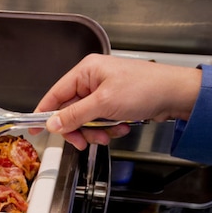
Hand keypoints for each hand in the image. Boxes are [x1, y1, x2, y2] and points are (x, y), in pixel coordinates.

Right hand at [35, 54, 202, 149]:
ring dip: (95, 131)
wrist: (176, 95)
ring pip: (85, 120)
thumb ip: (74, 115)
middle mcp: (92, 80)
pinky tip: (121, 126)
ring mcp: (103, 92)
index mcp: (86, 71)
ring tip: (110, 132)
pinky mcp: (114, 103)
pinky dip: (108, 128)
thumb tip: (52, 124)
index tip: (35, 131)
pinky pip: (100, 121)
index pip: (55, 94)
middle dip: (79, 128)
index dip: (44, 114)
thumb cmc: (145, 89)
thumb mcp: (103, 104)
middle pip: (70, 111)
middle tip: (84, 141)